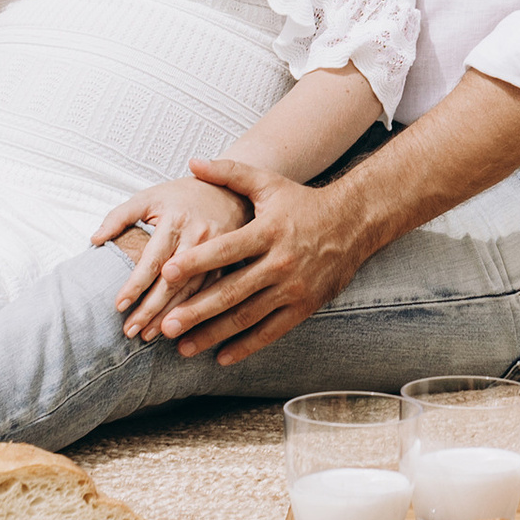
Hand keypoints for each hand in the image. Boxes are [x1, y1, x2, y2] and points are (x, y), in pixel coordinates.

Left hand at [94, 172, 254, 339]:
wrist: (230, 189)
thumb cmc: (182, 196)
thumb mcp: (149, 196)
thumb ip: (120, 216)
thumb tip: (94, 239)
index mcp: (175, 221)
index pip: (152, 260)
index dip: (135, 285)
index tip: (119, 306)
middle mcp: (198, 238)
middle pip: (172, 281)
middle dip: (151, 310)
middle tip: (131, 331)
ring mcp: (217, 252)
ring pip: (193, 291)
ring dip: (172, 316)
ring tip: (150, 335)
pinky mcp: (229, 263)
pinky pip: (212, 291)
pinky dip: (197, 312)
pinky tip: (182, 328)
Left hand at [142, 157, 374, 364]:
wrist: (353, 222)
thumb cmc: (303, 202)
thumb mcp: (268, 183)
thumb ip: (229, 173)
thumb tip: (192, 163)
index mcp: (267, 231)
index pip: (226, 249)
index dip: (196, 261)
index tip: (167, 272)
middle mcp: (280, 262)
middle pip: (232, 291)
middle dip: (196, 311)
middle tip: (165, 327)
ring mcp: (293, 288)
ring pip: (247, 317)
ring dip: (213, 334)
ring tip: (183, 347)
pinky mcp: (304, 307)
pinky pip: (271, 332)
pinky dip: (246, 347)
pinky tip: (221, 357)